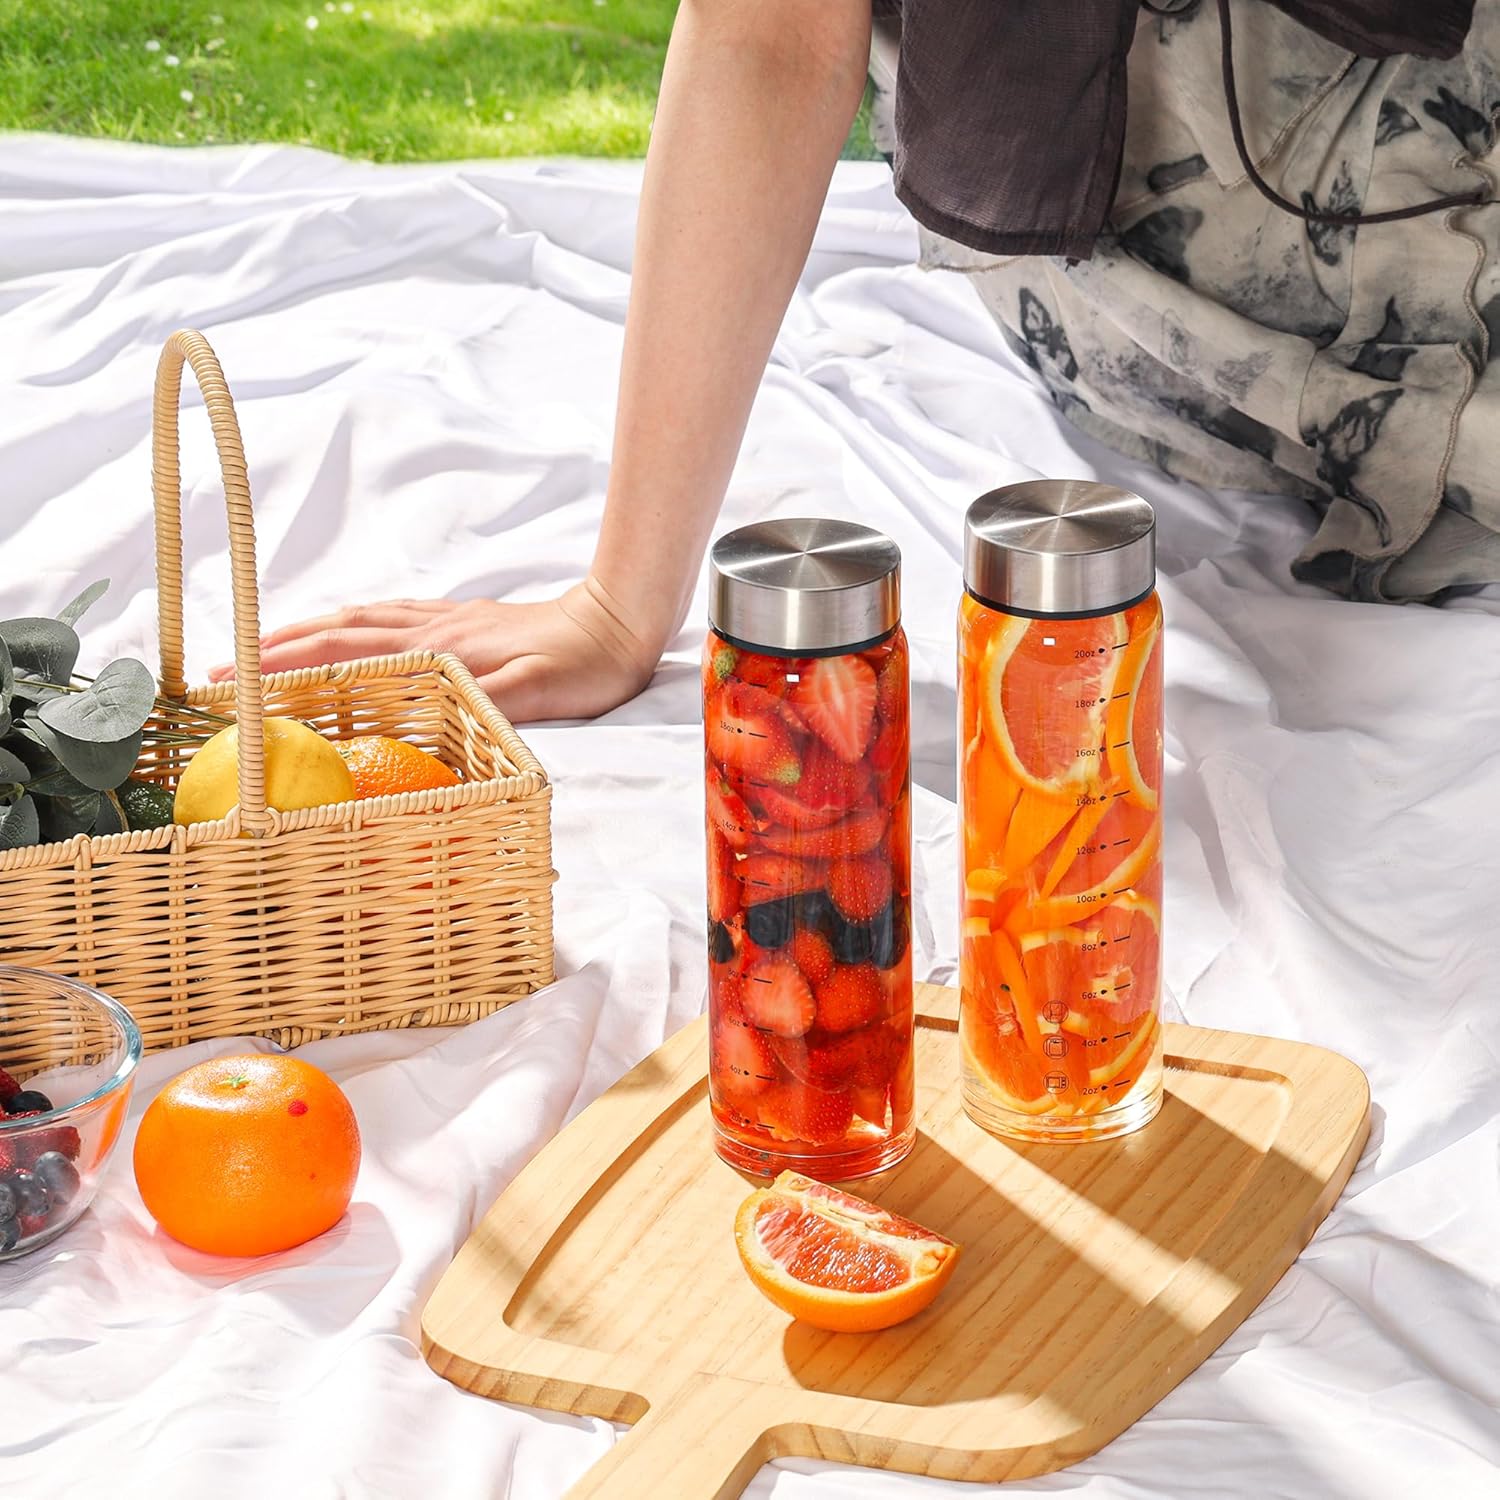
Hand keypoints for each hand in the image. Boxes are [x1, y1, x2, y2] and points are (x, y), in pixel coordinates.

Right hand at [207, 579, 659, 722]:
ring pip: (359, 617)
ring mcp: (447, 619)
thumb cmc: (582, 666)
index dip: (288, 664)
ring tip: (263, 644)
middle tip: (222, 664)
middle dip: (274, 646)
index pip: (345, 652)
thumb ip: (484, 701)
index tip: (236, 677)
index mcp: (440, 648)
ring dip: (306, 630)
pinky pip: (391, 615)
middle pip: (336, 630)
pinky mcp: (465, 619)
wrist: (619, 620)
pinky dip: (353, 620)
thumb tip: (429, 709)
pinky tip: (349, 627)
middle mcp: (432, 628)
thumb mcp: (539, 695)